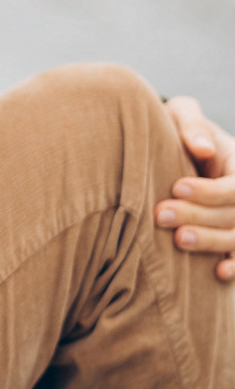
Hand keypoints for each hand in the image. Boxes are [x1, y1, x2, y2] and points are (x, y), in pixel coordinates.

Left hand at [155, 95, 234, 282]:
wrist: (170, 147)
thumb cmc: (175, 127)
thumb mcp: (182, 115)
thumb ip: (192, 125)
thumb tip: (203, 148)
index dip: (210, 191)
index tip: (176, 187)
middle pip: (234, 213)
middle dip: (199, 216)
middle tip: (160, 215)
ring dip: (210, 241)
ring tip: (178, 240)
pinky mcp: (229, 235)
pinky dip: (234, 265)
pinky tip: (218, 273)